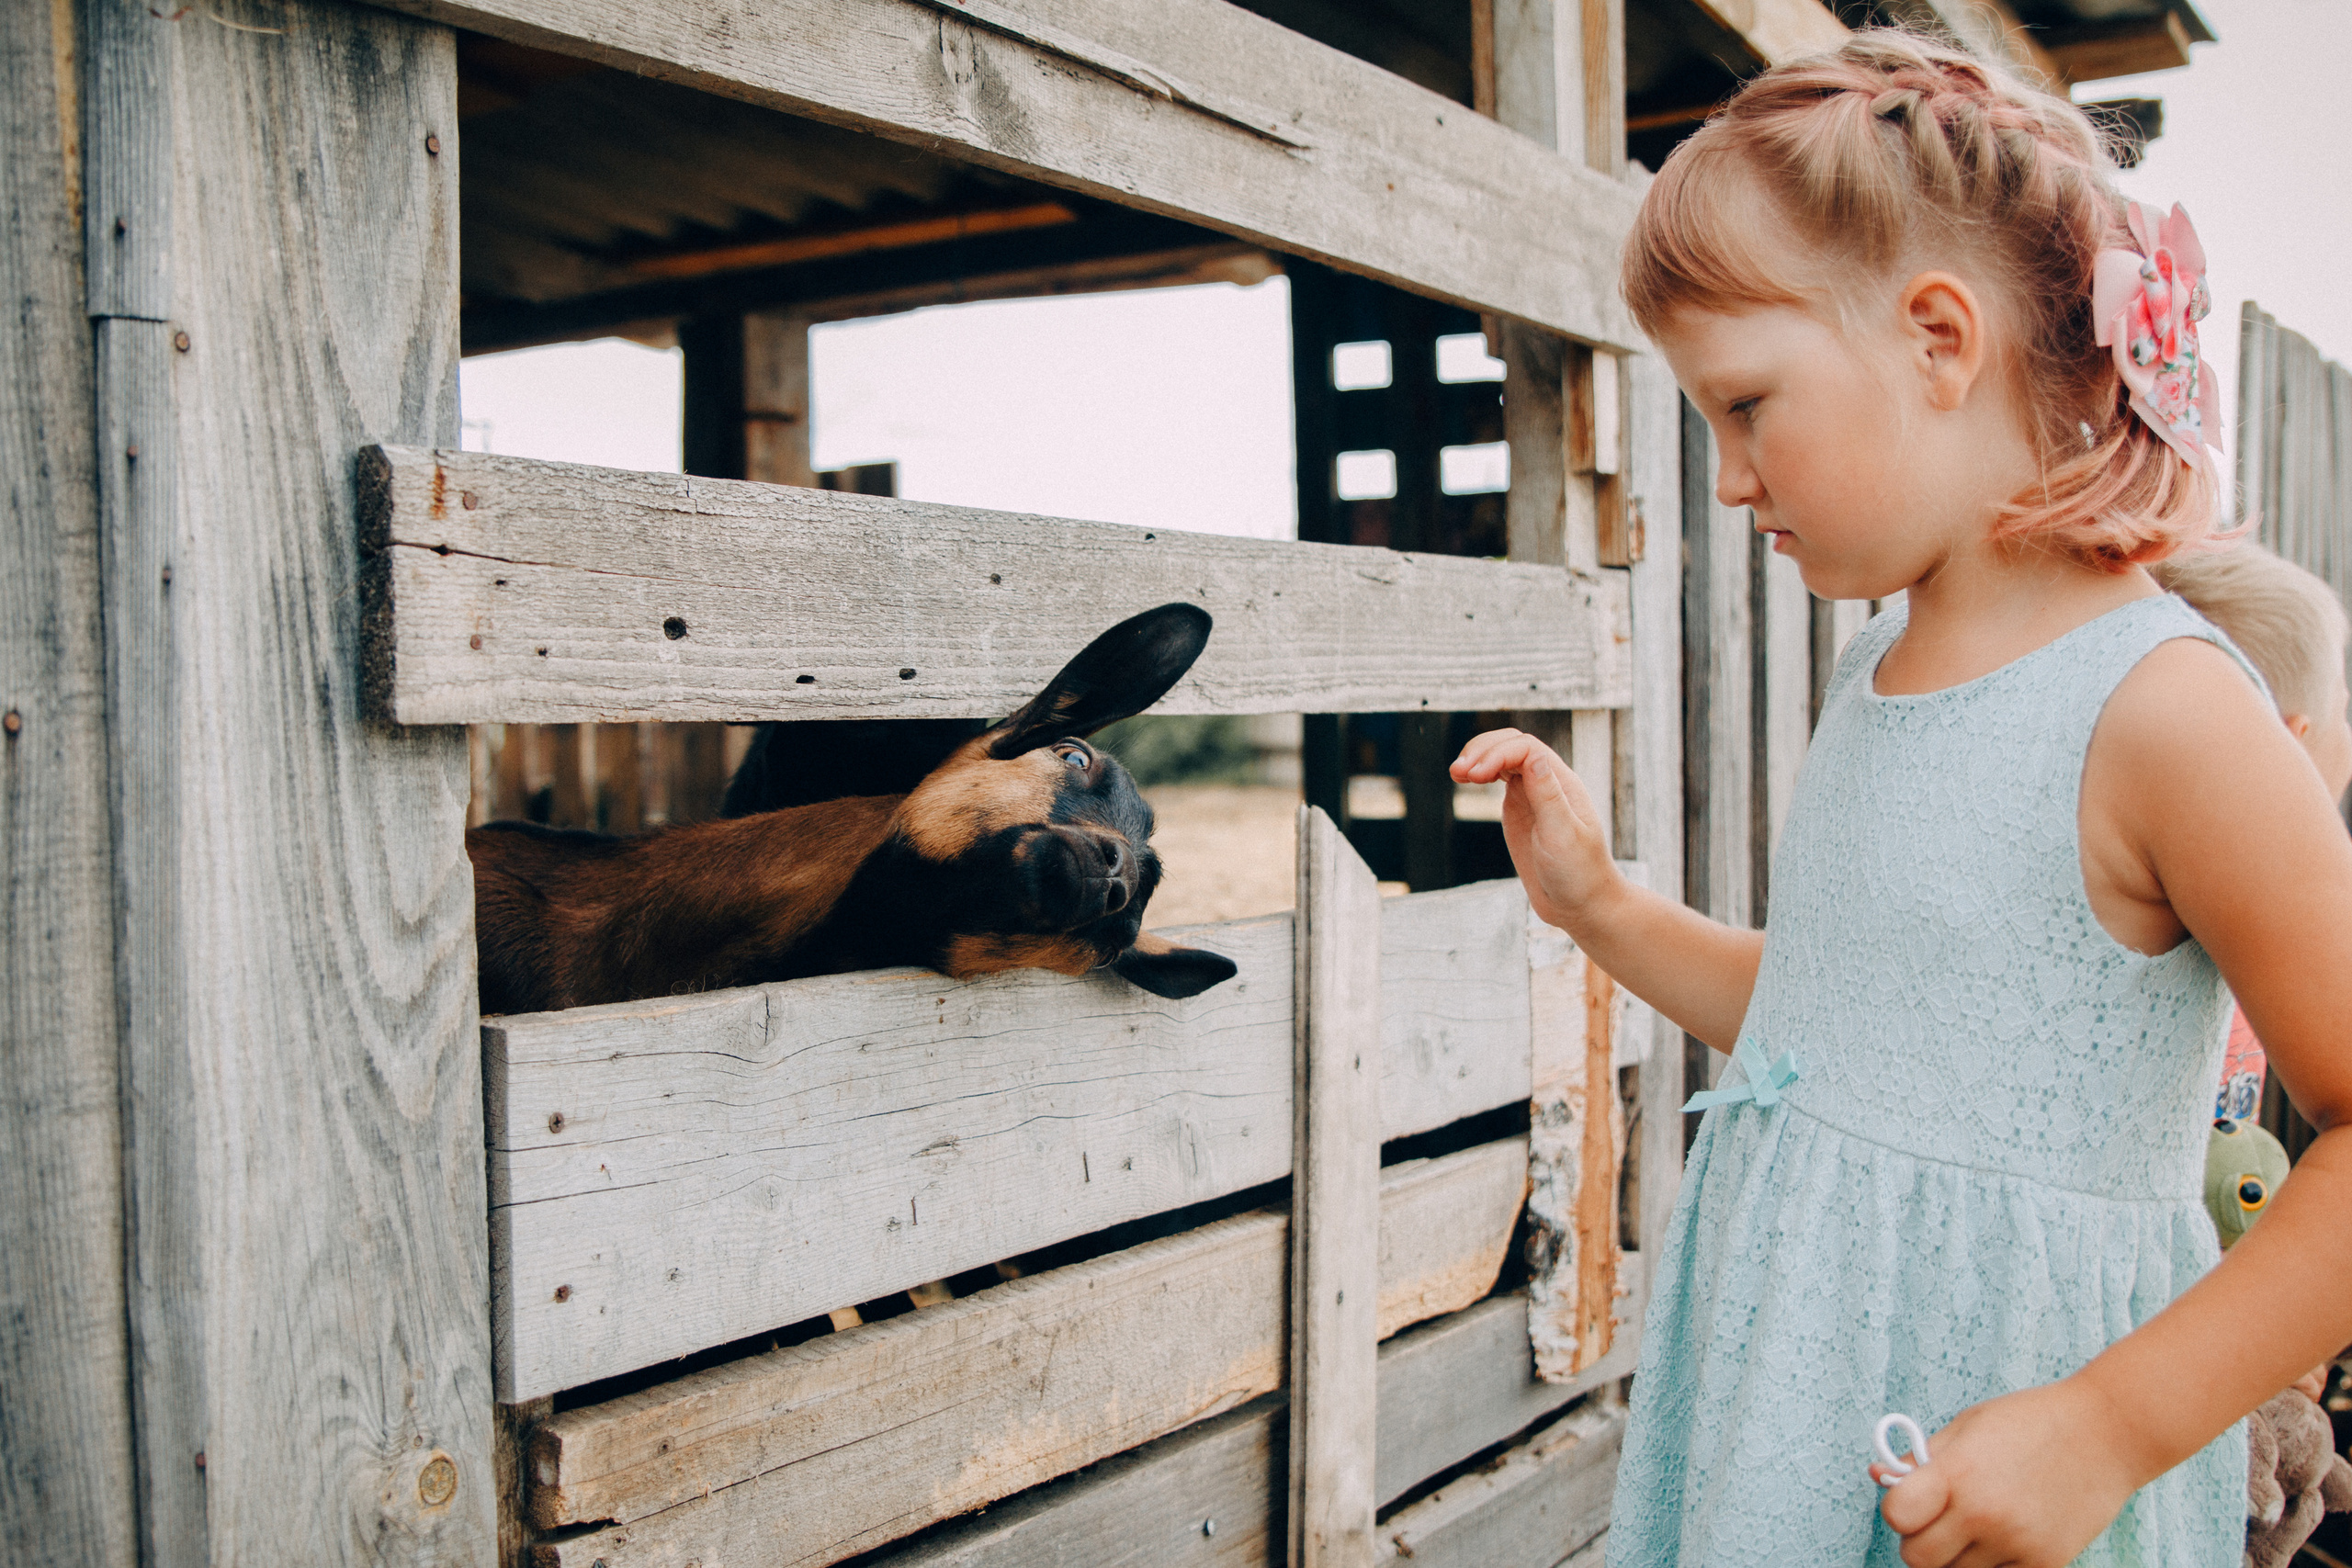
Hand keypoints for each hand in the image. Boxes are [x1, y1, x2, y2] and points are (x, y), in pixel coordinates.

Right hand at [1451, 728, 1619, 933]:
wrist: (1580, 905)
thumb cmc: (1579, 873)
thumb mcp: (1563, 835)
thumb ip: (1547, 794)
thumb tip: (1533, 755)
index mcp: (1562, 784)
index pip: (1526, 748)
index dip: (1497, 753)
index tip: (1474, 776)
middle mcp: (1547, 782)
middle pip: (1512, 744)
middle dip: (1483, 750)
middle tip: (1457, 772)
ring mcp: (1532, 794)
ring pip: (1503, 757)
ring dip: (1478, 758)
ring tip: (1456, 773)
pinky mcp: (1519, 809)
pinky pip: (1499, 778)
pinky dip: (1480, 773)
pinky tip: (1466, 779)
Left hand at [1875, 1379, 2146, 1567]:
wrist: (2107, 1433)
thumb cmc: (2030, 1422)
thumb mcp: (1968, 1427)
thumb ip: (1922, 1458)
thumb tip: (1879, 1477)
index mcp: (1958, 1472)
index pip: (1897, 1516)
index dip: (1899, 1511)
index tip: (1912, 1502)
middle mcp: (1985, 1513)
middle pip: (1917, 1559)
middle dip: (1920, 1542)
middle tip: (1939, 1521)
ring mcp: (2017, 1543)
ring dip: (1957, 1556)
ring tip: (1978, 1523)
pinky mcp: (2046, 1564)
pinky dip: (1993, 1565)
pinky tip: (2006, 1536)